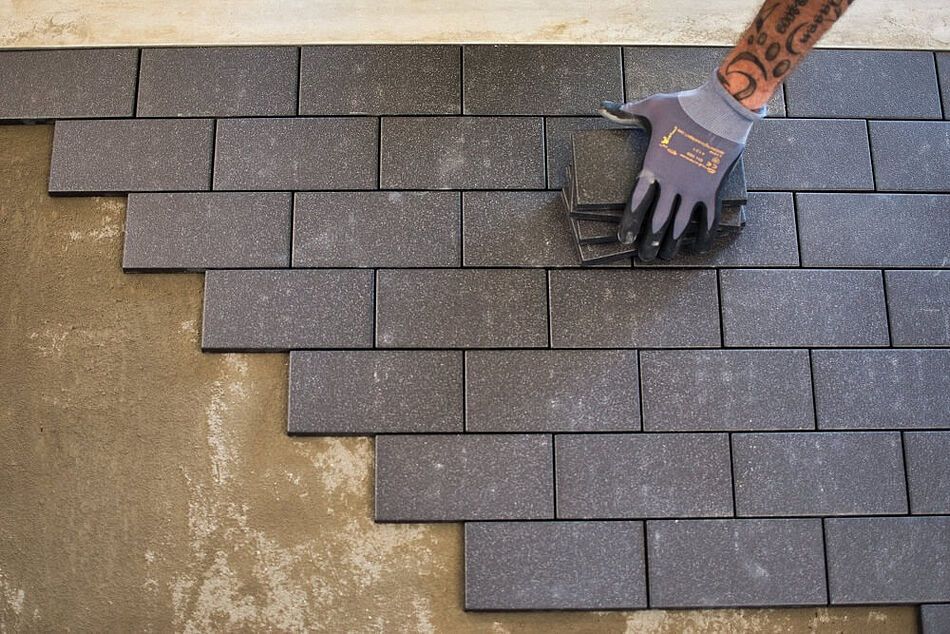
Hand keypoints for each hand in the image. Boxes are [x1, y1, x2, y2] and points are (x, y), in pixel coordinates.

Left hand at [599, 75, 763, 260]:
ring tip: (665, 257)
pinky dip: (704, 236)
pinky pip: (708, 219)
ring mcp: (693, 189)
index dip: (629, 222)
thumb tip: (605, 107)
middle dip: (649, 241)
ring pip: (680, 225)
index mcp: (654, 167)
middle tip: (644, 257)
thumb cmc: (685, 106)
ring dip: (672, 244)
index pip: (636, 201)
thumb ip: (628, 110)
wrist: (722, 108)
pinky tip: (698, 249)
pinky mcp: (712, 189)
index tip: (624, 238)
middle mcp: (672, 183)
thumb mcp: (652, 106)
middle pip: (656, 220)